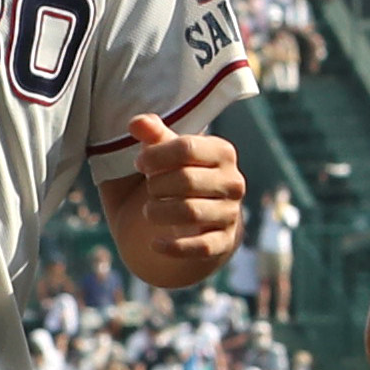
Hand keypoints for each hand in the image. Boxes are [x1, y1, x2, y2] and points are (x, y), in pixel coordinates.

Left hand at [108, 114, 247, 281]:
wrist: (198, 218)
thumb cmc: (176, 175)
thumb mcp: (165, 153)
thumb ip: (152, 135)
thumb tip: (137, 122)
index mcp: (222, 152)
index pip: (186, 148)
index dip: (155, 155)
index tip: (139, 163)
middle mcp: (233, 182)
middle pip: (186, 180)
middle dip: (157, 185)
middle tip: (148, 188)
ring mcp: (231, 213)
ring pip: (190, 213)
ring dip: (159, 212)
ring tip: (149, 211)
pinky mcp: (224, 242)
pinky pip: (199, 247)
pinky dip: (173, 247)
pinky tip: (154, 244)